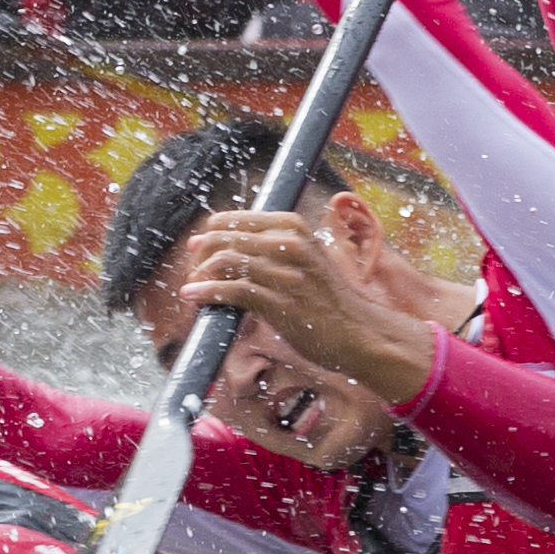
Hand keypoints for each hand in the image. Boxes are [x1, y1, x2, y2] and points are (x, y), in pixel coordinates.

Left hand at [179, 207, 435, 396]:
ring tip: (193, 288)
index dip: (209, 235)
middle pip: (223, 238)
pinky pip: (232, 290)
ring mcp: (286, 273)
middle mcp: (290, 243)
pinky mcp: (281, 302)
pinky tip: (195, 297)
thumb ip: (270, 248)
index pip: (232, 219)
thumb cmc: (327, 300)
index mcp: (293, 226)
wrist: (360, 334)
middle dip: (199, 256)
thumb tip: (218, 244)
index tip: (198, 251)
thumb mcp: (304, 259)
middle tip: (193, 273)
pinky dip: (207, 292)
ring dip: (200, 276)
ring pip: (224, 261)